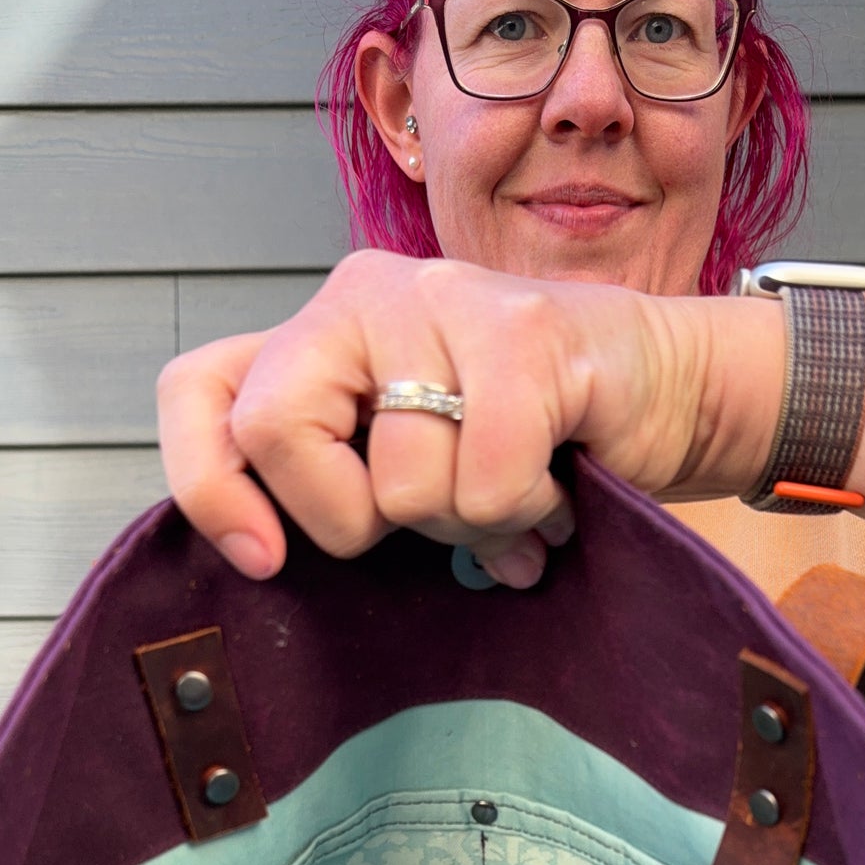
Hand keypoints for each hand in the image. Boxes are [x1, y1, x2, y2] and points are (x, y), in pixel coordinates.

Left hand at [156, 248, 782, 587]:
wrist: (668, 392)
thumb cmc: (528, 442)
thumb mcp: (408, 470)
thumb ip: (340, 490)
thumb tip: (271, 566)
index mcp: (317, 336)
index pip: (196, 390)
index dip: (209, 484)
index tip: (265, 564)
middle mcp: (359, 298)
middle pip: (276, 431)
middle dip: (354, 517)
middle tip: (426, 516)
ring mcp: (438, 301)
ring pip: (400, 482)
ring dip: (469, 520)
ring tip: (514, 492)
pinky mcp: (522, 332)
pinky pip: (485, 482)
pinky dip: (526, 512)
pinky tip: (555, 487)